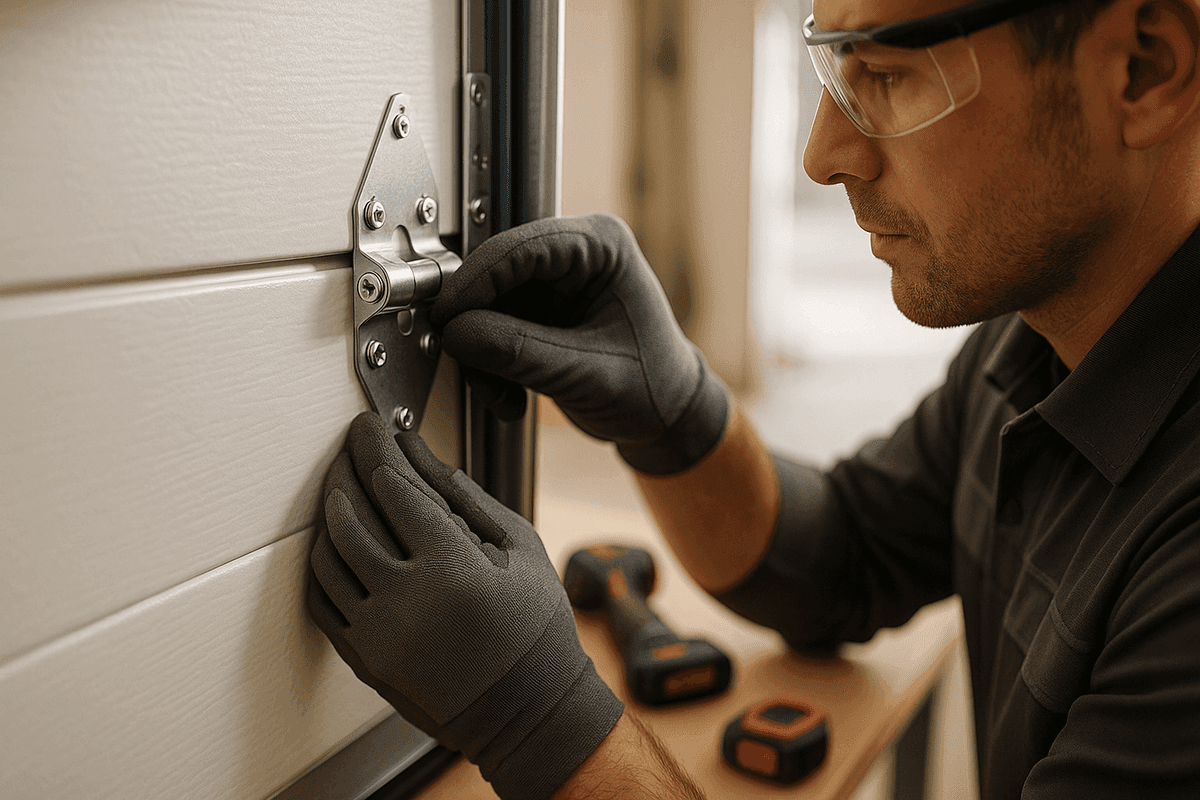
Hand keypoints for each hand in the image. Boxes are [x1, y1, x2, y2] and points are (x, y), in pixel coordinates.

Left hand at [307, 412, 622, 799]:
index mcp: (453, 569)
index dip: (377, 447)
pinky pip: (322, 599)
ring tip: (342, 487)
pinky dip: (323, 562)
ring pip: (327, 555)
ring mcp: (378, 634)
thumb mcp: (521, 549)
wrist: (528, 712)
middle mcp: (407, 602)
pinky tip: (337, 541)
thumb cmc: (536, 629)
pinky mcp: (364, 659)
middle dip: (346, 467)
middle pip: (351, 513)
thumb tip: (421, 455)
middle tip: (352, 446)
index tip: (374, 426)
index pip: (394, 487)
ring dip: (329, 512)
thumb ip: (466, 498)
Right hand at [430, 212, 728, 475]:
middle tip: (469, 364)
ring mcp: (554, 284)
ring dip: (483, 357)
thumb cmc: (652, 388)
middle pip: (495, 276)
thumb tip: (457, 334)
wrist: (665, 419)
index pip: (521, 248)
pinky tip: (511, 396)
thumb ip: (518, 351)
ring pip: (486, 307)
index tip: (448, 315)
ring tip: (503, 396)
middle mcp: (575, 255)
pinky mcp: (537, 313)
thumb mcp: (584, 372)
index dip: (476, 280)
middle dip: (478, 328)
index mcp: (601, 245)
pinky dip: (490, 366)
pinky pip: (491, 330)